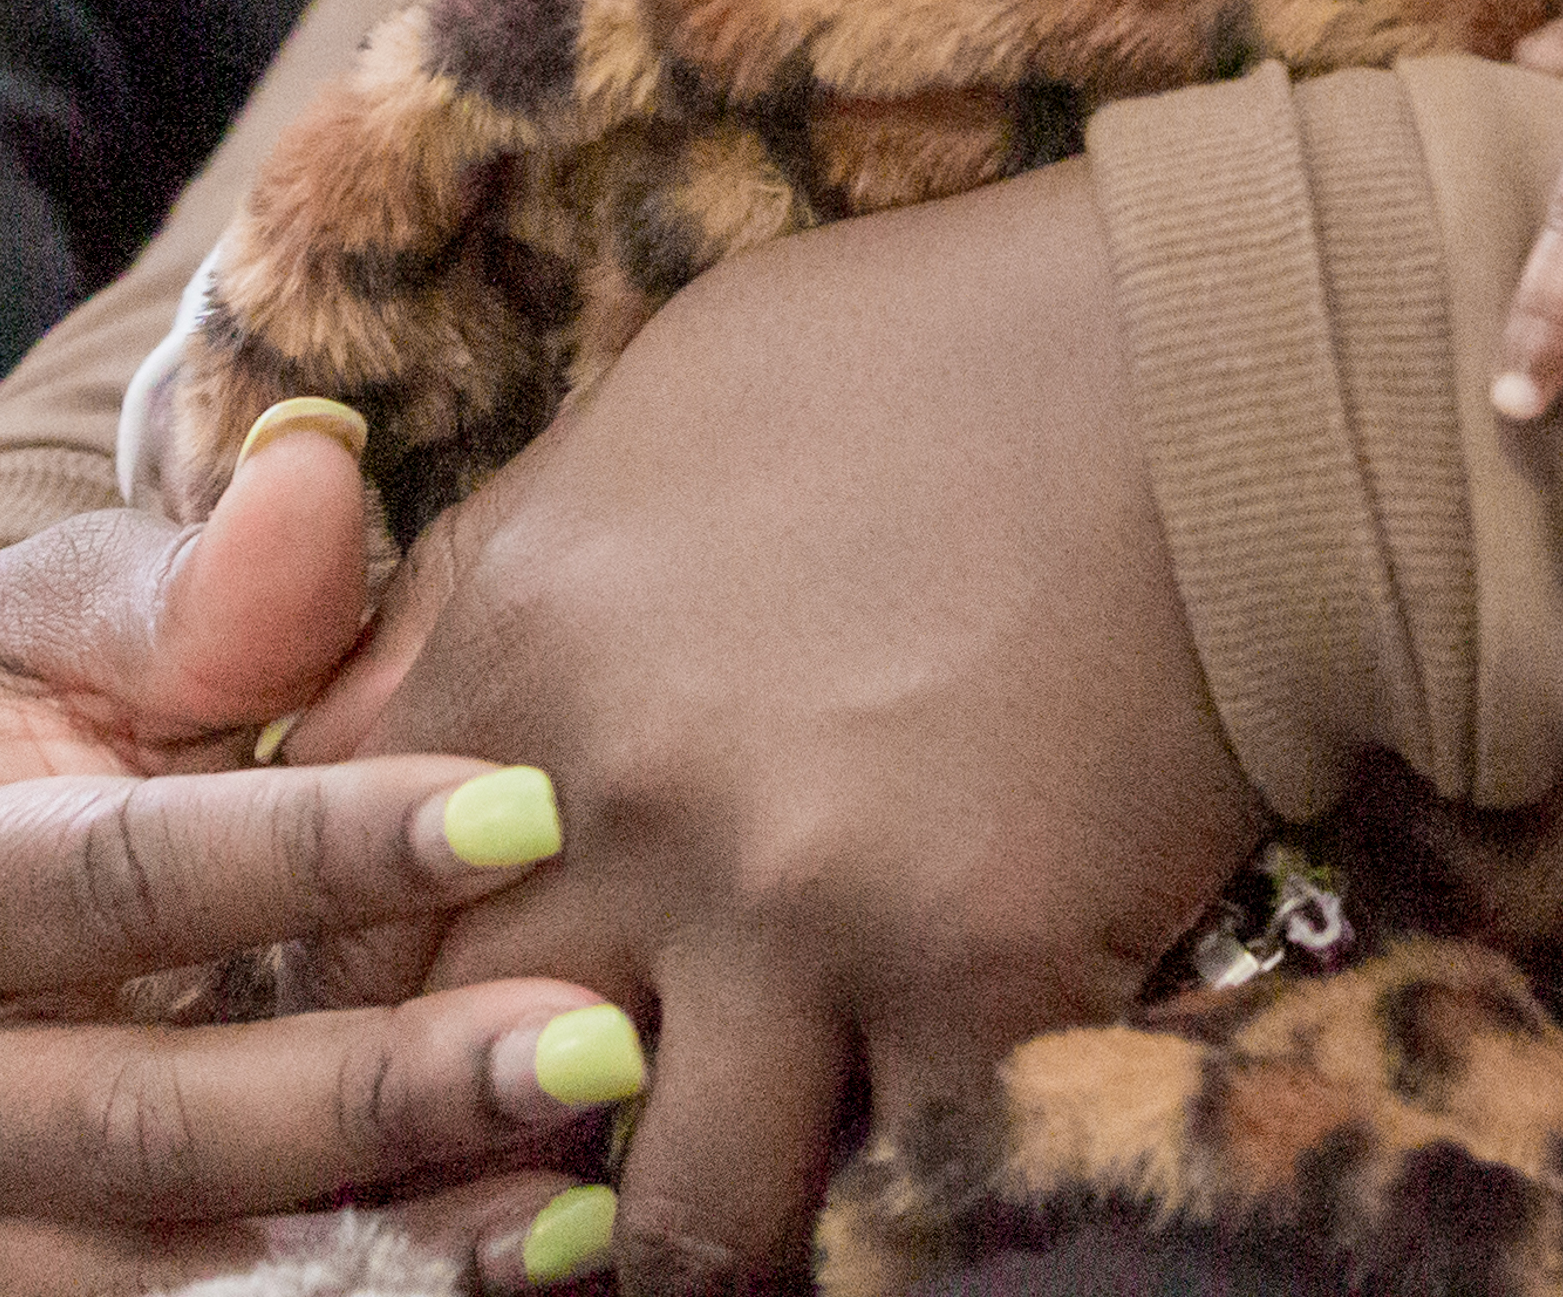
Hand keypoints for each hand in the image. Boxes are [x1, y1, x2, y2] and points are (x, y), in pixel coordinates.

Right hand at [0, 421, 654, 1296]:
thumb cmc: (31, 710)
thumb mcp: (75, 615)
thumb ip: (201, 581)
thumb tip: (321, 474)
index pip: (120, 879)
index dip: (323, 851)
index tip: (534, 807)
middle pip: (153, 1124)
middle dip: (384, 1088)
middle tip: (599, 1036)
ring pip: (183, 1282)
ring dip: (402, 1241)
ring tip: (594, 1183)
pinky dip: (383, 1296)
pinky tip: (540, 1251)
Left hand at [315, 170, 1269, 1294]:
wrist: (1226, 372)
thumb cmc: (939, 354)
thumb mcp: (649, 403)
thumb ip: (485, 580)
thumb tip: (368, 726)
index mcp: (527, 647)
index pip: (336, 910)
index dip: (370, 986)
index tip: (427, 1017)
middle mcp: (631, 803)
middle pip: (459, 1079)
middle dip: (484, 1140)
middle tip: (529, 1163)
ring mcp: (804, 912)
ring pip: (663, 1219)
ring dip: (672, 1233)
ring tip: (705, 1218)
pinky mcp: (981, 988)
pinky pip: (890, 1191)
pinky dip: (885, 1198)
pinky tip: (890, 1164)